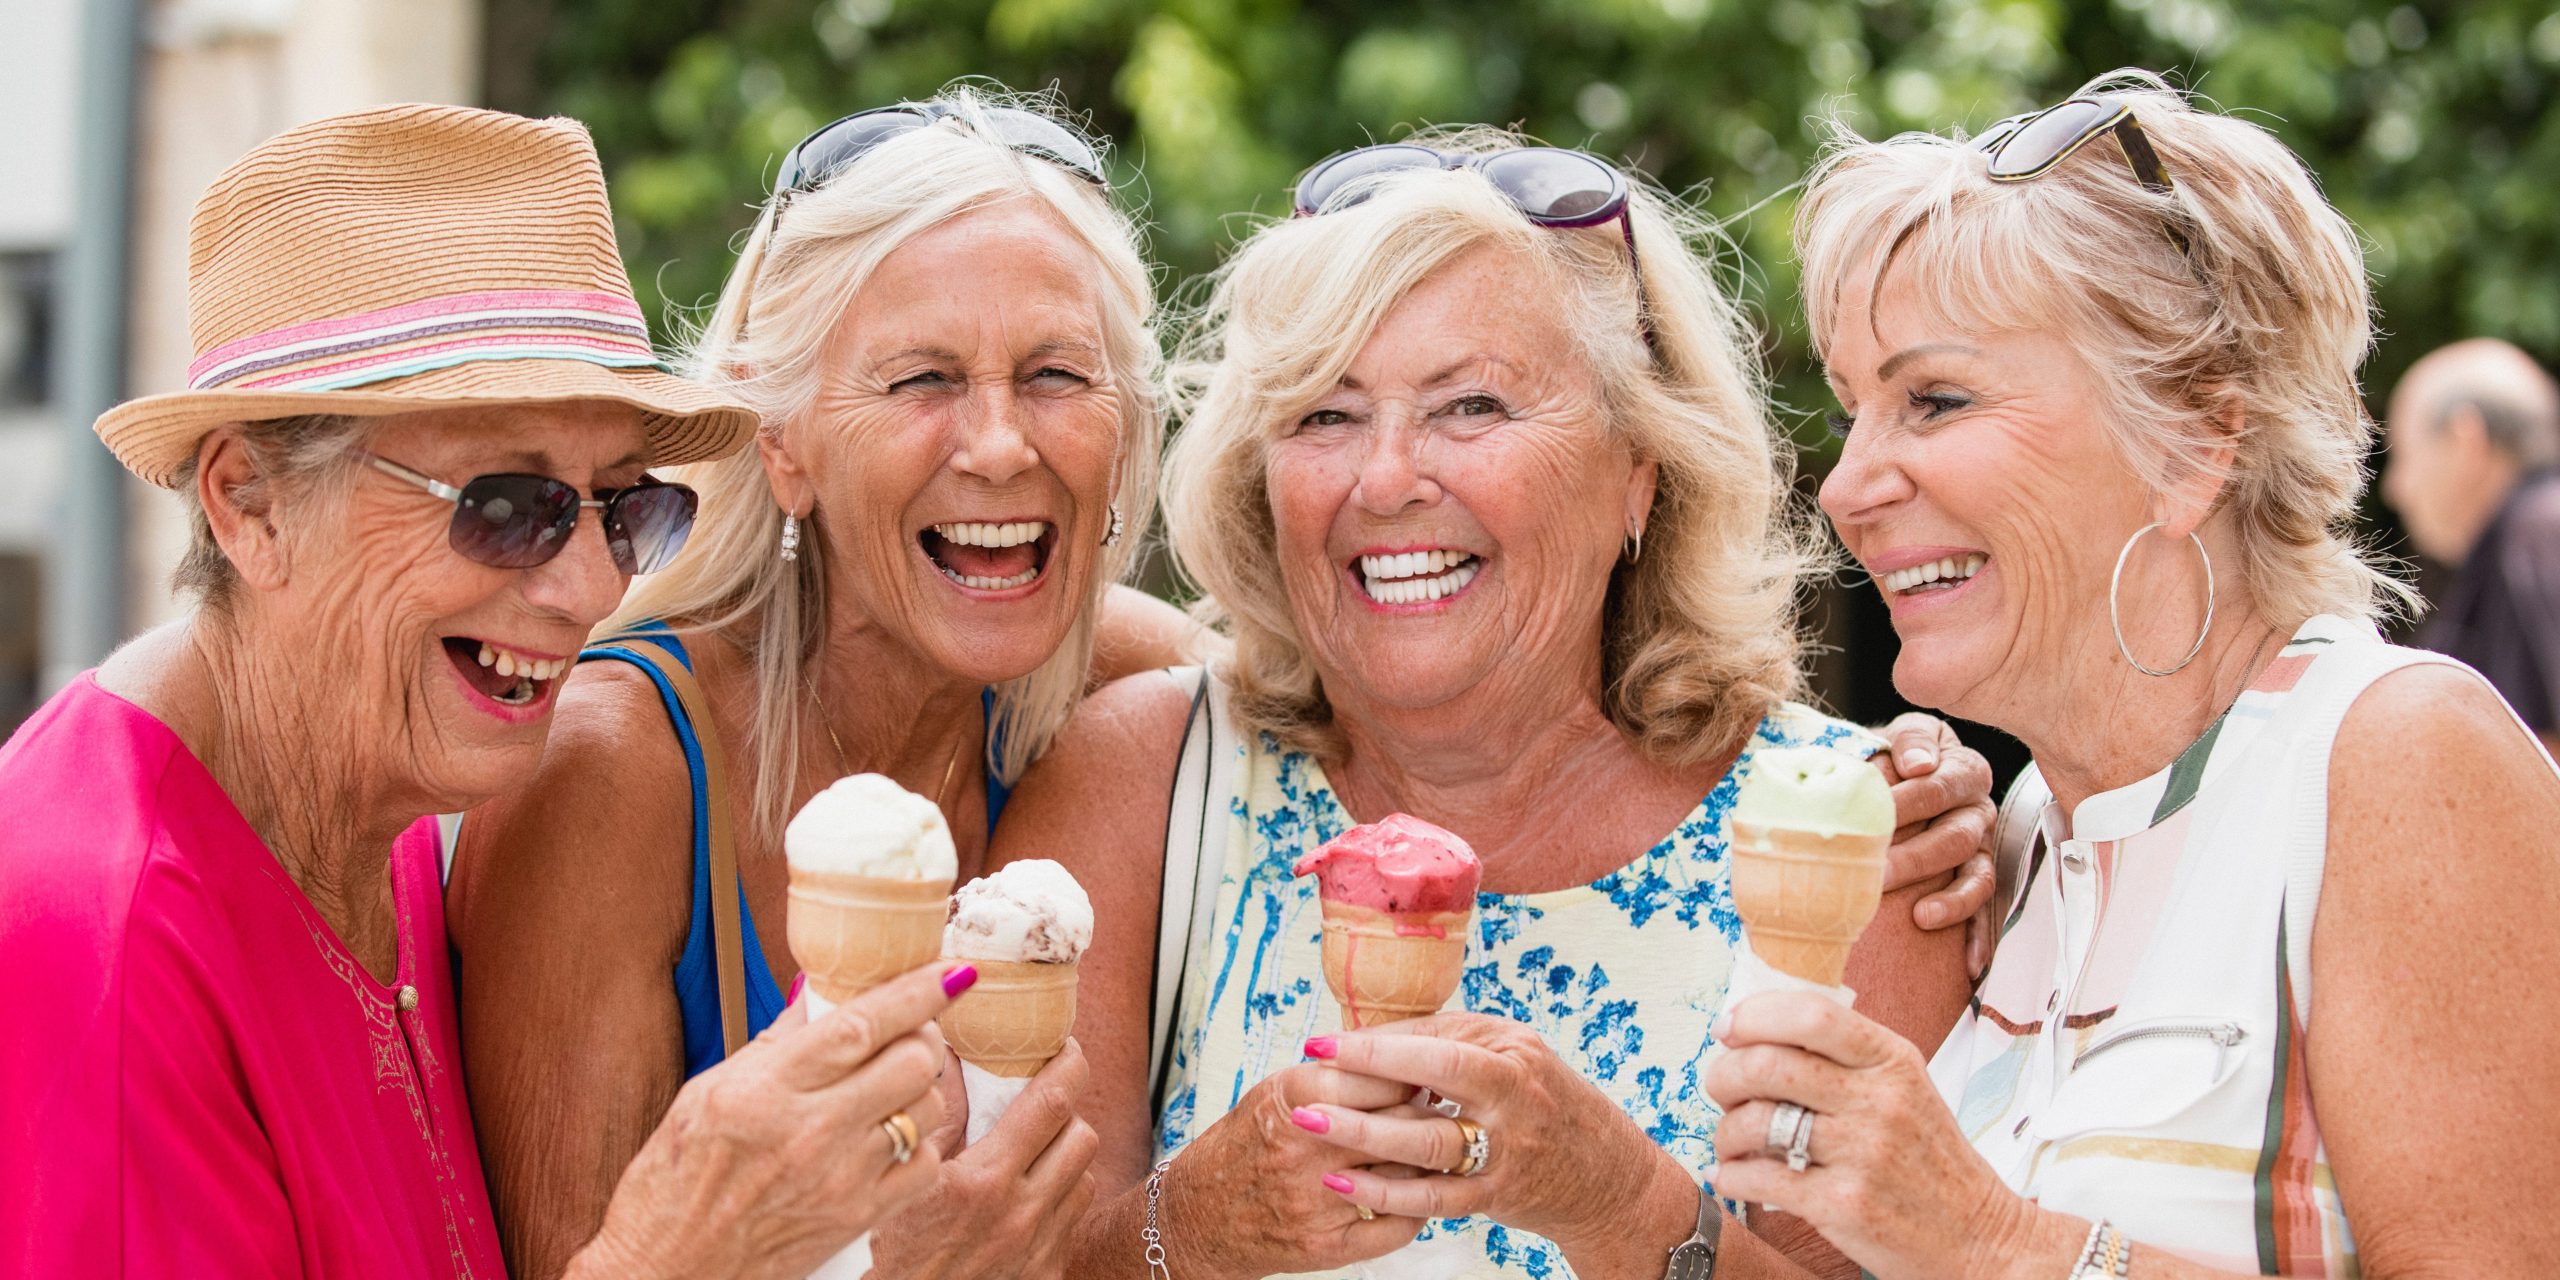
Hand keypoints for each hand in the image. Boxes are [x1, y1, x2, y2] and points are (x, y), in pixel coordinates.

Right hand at [569, 962, 962, 1279]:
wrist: (664, 1273)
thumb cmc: (671, 1186)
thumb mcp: (704, 1095)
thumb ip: (773, 1045)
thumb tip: (820, 994)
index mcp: (763, 1090)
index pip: (860, 1025)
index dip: (917, 991)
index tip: (954, 972)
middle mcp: (808, 1131)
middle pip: (912, 1062)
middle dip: (922, 1038)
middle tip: (907, 1036)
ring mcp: (839, 1178)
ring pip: (928, 1110)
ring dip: (922, 1090)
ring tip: (892, 1091)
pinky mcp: (857, 1219)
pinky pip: (926, 1166)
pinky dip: (920, 1146)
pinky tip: (891, 1141)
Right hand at [868, 1041, 1102, 1278]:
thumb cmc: (895, 1249)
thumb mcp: (908, 1176)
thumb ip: (940, 1114)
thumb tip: (957, 1058)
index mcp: (983, 1180)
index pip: (1051, 1103)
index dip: (1068, 1065)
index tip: (1063, 1048)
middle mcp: (1021, 1214)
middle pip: (1082, 1135)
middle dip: (1067, 1111)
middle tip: (1041, 1103)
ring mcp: (1040, 1246)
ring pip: (1086, 1176)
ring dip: (1064, 1157)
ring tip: (1030, 1155)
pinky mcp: (1047, 1271)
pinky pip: (1074, 1218)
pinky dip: (1059, 1197)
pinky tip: (1025, 1197)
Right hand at [1155, 1061, 1424, 1278]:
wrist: (1199, 1214)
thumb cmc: (1248, 1143)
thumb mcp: (1279, 1092)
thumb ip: (1336, 1075)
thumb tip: (1406, 1061)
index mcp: (1295, 1098)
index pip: (1384, 1079)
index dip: (1413, 1075)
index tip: (1426, 1074)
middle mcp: (1304, 1148)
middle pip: (1400, 1126)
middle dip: (1426, 1116)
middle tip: (1440, 1111)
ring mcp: (1315, 1201)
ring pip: (1405, 1177)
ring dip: (1426, 1164)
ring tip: (1433, 1150)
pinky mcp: (1325, 1246)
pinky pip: (1396, 1228)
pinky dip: (1415, 1211)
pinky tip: (1416, 1195)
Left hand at [1290, 1014, 1675, 1262]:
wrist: (1605, 1176)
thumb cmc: (1542, 1103)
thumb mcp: (1511, 1057)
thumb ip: (1449, 1045)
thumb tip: (1369, 1038)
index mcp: (1512, 1052)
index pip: (1437, 1040)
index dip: (1376, 1043)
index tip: (1322, 1042)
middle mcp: (1514, 1096)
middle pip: (1435, 1081)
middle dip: (1366, 1078)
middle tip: (1308, 1079)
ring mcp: (1508, 1150)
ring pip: (1430, 1144)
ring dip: (1366, 1135)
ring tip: (1313, 1127)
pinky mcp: (1497, 1196)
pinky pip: (1435, 1198)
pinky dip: (1389, 1191)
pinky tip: (1347, 1181)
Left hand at [1704, 991, 2042, 1278]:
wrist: (1980, 1237)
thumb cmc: (1928, 1159)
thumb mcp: (1904, 1088)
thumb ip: (1843, 1059)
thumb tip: (1754, 1034)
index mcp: (1892, 1061)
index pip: (1812, 1014)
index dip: (1755, 1015)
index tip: (1728, 1028)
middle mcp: (1879, 1100)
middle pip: (1769, 1065)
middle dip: (1724, 1075)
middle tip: (1720, 1089)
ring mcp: (1863, 1153)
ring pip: (1756, 1122)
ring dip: (1725, 1132)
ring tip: (1730, 1143)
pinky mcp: (1845, 1205)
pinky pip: (1760, 1179)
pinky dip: (1732, 1177)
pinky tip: (1734, 1178)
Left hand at [1872, 712, 1997, 965]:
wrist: (1900, 771)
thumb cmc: (1895, 756)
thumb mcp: (1899, 735)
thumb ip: (1907, 743)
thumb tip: (1917, 765)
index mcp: (1962, 768)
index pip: (1938, 787)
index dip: (1907, 801)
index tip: (1875, 816)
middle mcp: (1979, 808)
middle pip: (1957, 836)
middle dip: (1916, 856)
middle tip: (1878, 872)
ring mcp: (1983, 846)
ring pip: (1978, 874)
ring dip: (1950, 899)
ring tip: (1920, 916)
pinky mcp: (1980, 878)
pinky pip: (1988, 910)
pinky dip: (1979, 937)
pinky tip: (1969, 964)